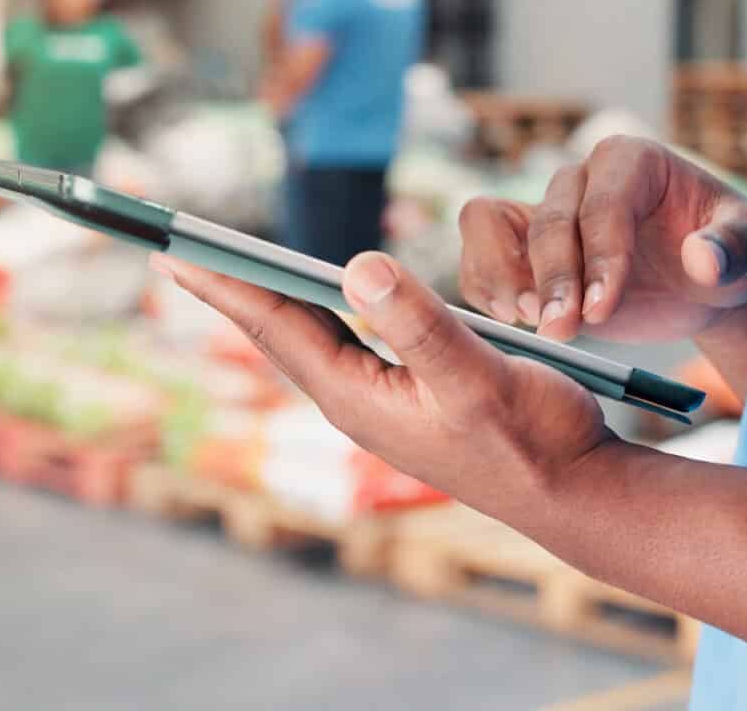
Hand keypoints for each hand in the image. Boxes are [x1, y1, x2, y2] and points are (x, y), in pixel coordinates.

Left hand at [151, 251, 614, 523]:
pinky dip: (314, 312)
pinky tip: (314, 301)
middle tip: (179, 253)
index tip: (173, 253)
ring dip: (267, 301)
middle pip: (279, 332)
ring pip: (307, 339)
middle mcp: (357, 400)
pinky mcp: (406, 399)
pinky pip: (340, 345)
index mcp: (358, 395)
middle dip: (231, 289)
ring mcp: (380, 403)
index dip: (226, 284)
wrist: (572, 494)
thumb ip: (421, 322)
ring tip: (229, 271)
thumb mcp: (478, 375)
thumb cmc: (533, 438)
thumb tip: (358, 264)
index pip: (276, 326)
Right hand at [459, 136, 746, 344]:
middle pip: (547, 220)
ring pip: (490, 222)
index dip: (599, 257)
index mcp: (632, 161)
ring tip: (528, 323)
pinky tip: (511, 324)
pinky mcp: (525, 249)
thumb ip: (733, 248)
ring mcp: (547, 211)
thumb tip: (703, 259)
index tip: (604, 311)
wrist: (710, 279)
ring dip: (500, 275)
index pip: (603, 204)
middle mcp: (580, 178)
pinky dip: (484, 286)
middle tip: (563, 330)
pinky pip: (481, 253)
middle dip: (553, 278)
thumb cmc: (732, 253)